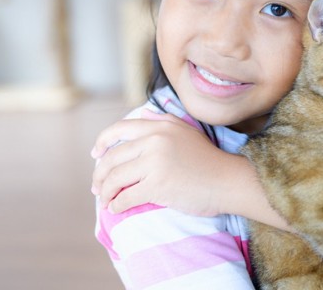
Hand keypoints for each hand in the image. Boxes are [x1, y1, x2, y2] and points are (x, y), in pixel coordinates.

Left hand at [91, 110, 234, 215]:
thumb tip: (141, 115)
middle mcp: (154, 141)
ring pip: (115, 178)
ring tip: (105, 200)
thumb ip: (163, 120)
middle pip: (113, 158)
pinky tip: (115, 209)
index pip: (119, 129)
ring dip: (105, 192)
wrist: (227, 181)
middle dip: (99, 175)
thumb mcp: (186, 130)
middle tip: (97, 187)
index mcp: (159, 127)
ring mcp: (155, 163)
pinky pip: (126, 196)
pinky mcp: (158, 185)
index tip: (95, 155)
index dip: (102, 142)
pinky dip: (116, 205)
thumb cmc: (208, 159)